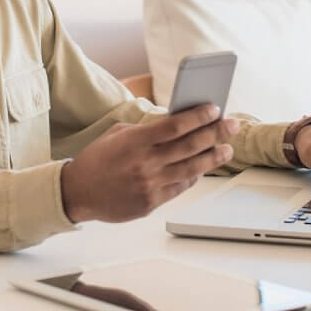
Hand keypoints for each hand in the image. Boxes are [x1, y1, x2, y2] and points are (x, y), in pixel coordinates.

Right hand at [60, 105, 239, 222]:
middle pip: (191, 145)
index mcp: (137, 140)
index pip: (176, 125)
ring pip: (192, 168)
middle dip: (216, 133)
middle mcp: (146, 162)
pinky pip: (181, 187)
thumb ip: (147, 129)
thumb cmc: (97, 158)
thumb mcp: (118, 133)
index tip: (214, 108)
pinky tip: (203, 167)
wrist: (78, 191)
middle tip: (232, 125)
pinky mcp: (152, 202)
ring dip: (213, 157)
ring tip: (226, 148)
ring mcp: (150, 184)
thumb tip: (176, 124)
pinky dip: (195, 175)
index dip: (199, 116)